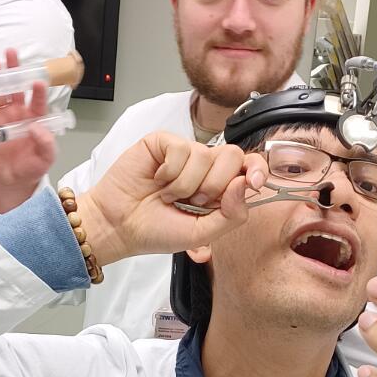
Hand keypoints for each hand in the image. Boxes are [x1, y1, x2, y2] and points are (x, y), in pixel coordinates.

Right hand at [0, 49, 55, 211]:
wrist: (15, 180)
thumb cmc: (34, 166)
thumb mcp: (47, 158)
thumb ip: (46, 143)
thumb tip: (36, 127)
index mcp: (36, 118)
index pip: (39, 101)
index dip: (38, 91)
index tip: (37, 80)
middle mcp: (20, 113)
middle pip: (17, 88)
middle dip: (15, 71)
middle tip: (11, 53)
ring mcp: (5, 118)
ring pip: (0, 94)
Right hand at [77, 132, 266, 266]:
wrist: (118, 226)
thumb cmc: (156, 230)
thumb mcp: (201, 234)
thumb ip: (231, 215)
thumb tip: (244, 183)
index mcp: (219, 188)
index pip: (249, 167)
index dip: (257, 169)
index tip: (254, 181)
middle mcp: (205, 167)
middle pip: (232, 156)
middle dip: (214, 186)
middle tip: (192, 202)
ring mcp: (184, 153)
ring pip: (206, 154)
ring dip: (186, 184)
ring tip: (168, 195)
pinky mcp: (163, 143)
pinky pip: (181, 149)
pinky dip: (170, 172)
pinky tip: (158, 179)